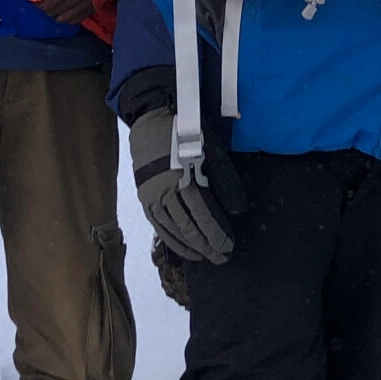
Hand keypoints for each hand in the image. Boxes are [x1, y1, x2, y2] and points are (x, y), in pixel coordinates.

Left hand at [31, 0, 93, 24]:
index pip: (46, 4)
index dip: (38, 2)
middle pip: (54, 12)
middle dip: (47, 6)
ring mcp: (87, 3)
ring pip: (64, 19)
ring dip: (57, 12)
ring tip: (57, 0)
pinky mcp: (93, 6)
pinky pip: (76, 19)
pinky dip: (69, 15)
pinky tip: (67, 5)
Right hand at [129, 110, 233, 264]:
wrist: (150, 120)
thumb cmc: (186, 134)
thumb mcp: (211, 151)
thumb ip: (224, 181)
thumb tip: (236, 210)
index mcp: (183, 179)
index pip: (203, 217)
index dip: (217, 235)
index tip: (229, 247)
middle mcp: (165, 193)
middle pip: (188, 229)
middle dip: (206, 246)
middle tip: (221, 258)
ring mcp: (152, 198)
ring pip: (172, 231)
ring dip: (190, 248)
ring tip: (204, 257)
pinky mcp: (144, 199)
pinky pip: (158, 227)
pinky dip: (172, 241)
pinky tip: (183, 248)